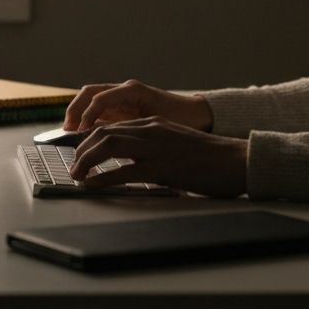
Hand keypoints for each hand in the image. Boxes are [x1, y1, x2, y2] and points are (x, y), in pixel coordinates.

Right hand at [63, 79, 212, 132]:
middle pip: (90, 93)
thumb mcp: (157, 127)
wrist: (198, 115)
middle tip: (67, 131)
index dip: (87, 115)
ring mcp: (123, 97)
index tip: (80, 132)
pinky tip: (84, 135)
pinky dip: (88, 119)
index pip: (101, 97)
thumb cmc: (182, 120)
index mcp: (134, 91)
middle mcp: (125, 90)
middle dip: (75, 110)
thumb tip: (108, 142)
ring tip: (70, 133)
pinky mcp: (123, 107)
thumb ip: (133, 132)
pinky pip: (99, 110)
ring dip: (78, 113)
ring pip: (91, 99)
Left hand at [68, 116, 247, 197]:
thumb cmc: (209, 157)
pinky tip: (93, 185)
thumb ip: (154, 147)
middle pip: (105, 133)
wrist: (234, 160)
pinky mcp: (161, 167)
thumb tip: (132, 164)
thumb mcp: (176, 143)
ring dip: (87, 160)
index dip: (91, 139)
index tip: (80, 153)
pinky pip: (124, 172)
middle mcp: (151, 129)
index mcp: (154, 123)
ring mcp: (155, 147)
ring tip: (77, 174)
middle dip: (82, 149)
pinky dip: (103, 178)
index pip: (113, 125)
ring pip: (108, 146)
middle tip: (74, 166)